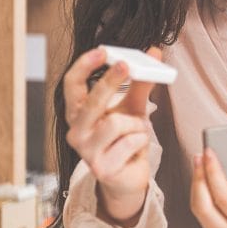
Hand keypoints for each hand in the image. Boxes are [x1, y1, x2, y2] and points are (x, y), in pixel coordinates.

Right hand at [63, 46, 157, 225]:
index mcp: (79, 113)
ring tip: (135, 132)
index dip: (83, 66)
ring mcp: (86, 152)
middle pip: (91, 101)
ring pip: (116, 123)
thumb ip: (141, 83)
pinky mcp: (101, 168)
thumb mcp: (133, 107)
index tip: (102, 51)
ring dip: (136, 124)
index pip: (71, 85)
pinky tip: (135, 149)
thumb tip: (154, 53)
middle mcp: (76, 132)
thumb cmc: (126, 139)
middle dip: (110, 82)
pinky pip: (129, 142)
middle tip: (127, 65)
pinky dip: (140, 141)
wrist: (129, 176)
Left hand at [190, 125, 226, 227]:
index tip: (209, 152)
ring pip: (198, 212)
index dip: (214, 173)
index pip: (224, 198)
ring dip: (196, 185)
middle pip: (204, 207)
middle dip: (198, 179)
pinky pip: (201, 215)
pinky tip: (203, 179)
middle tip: (200, 156)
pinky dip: (200, 195)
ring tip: (199, 163)